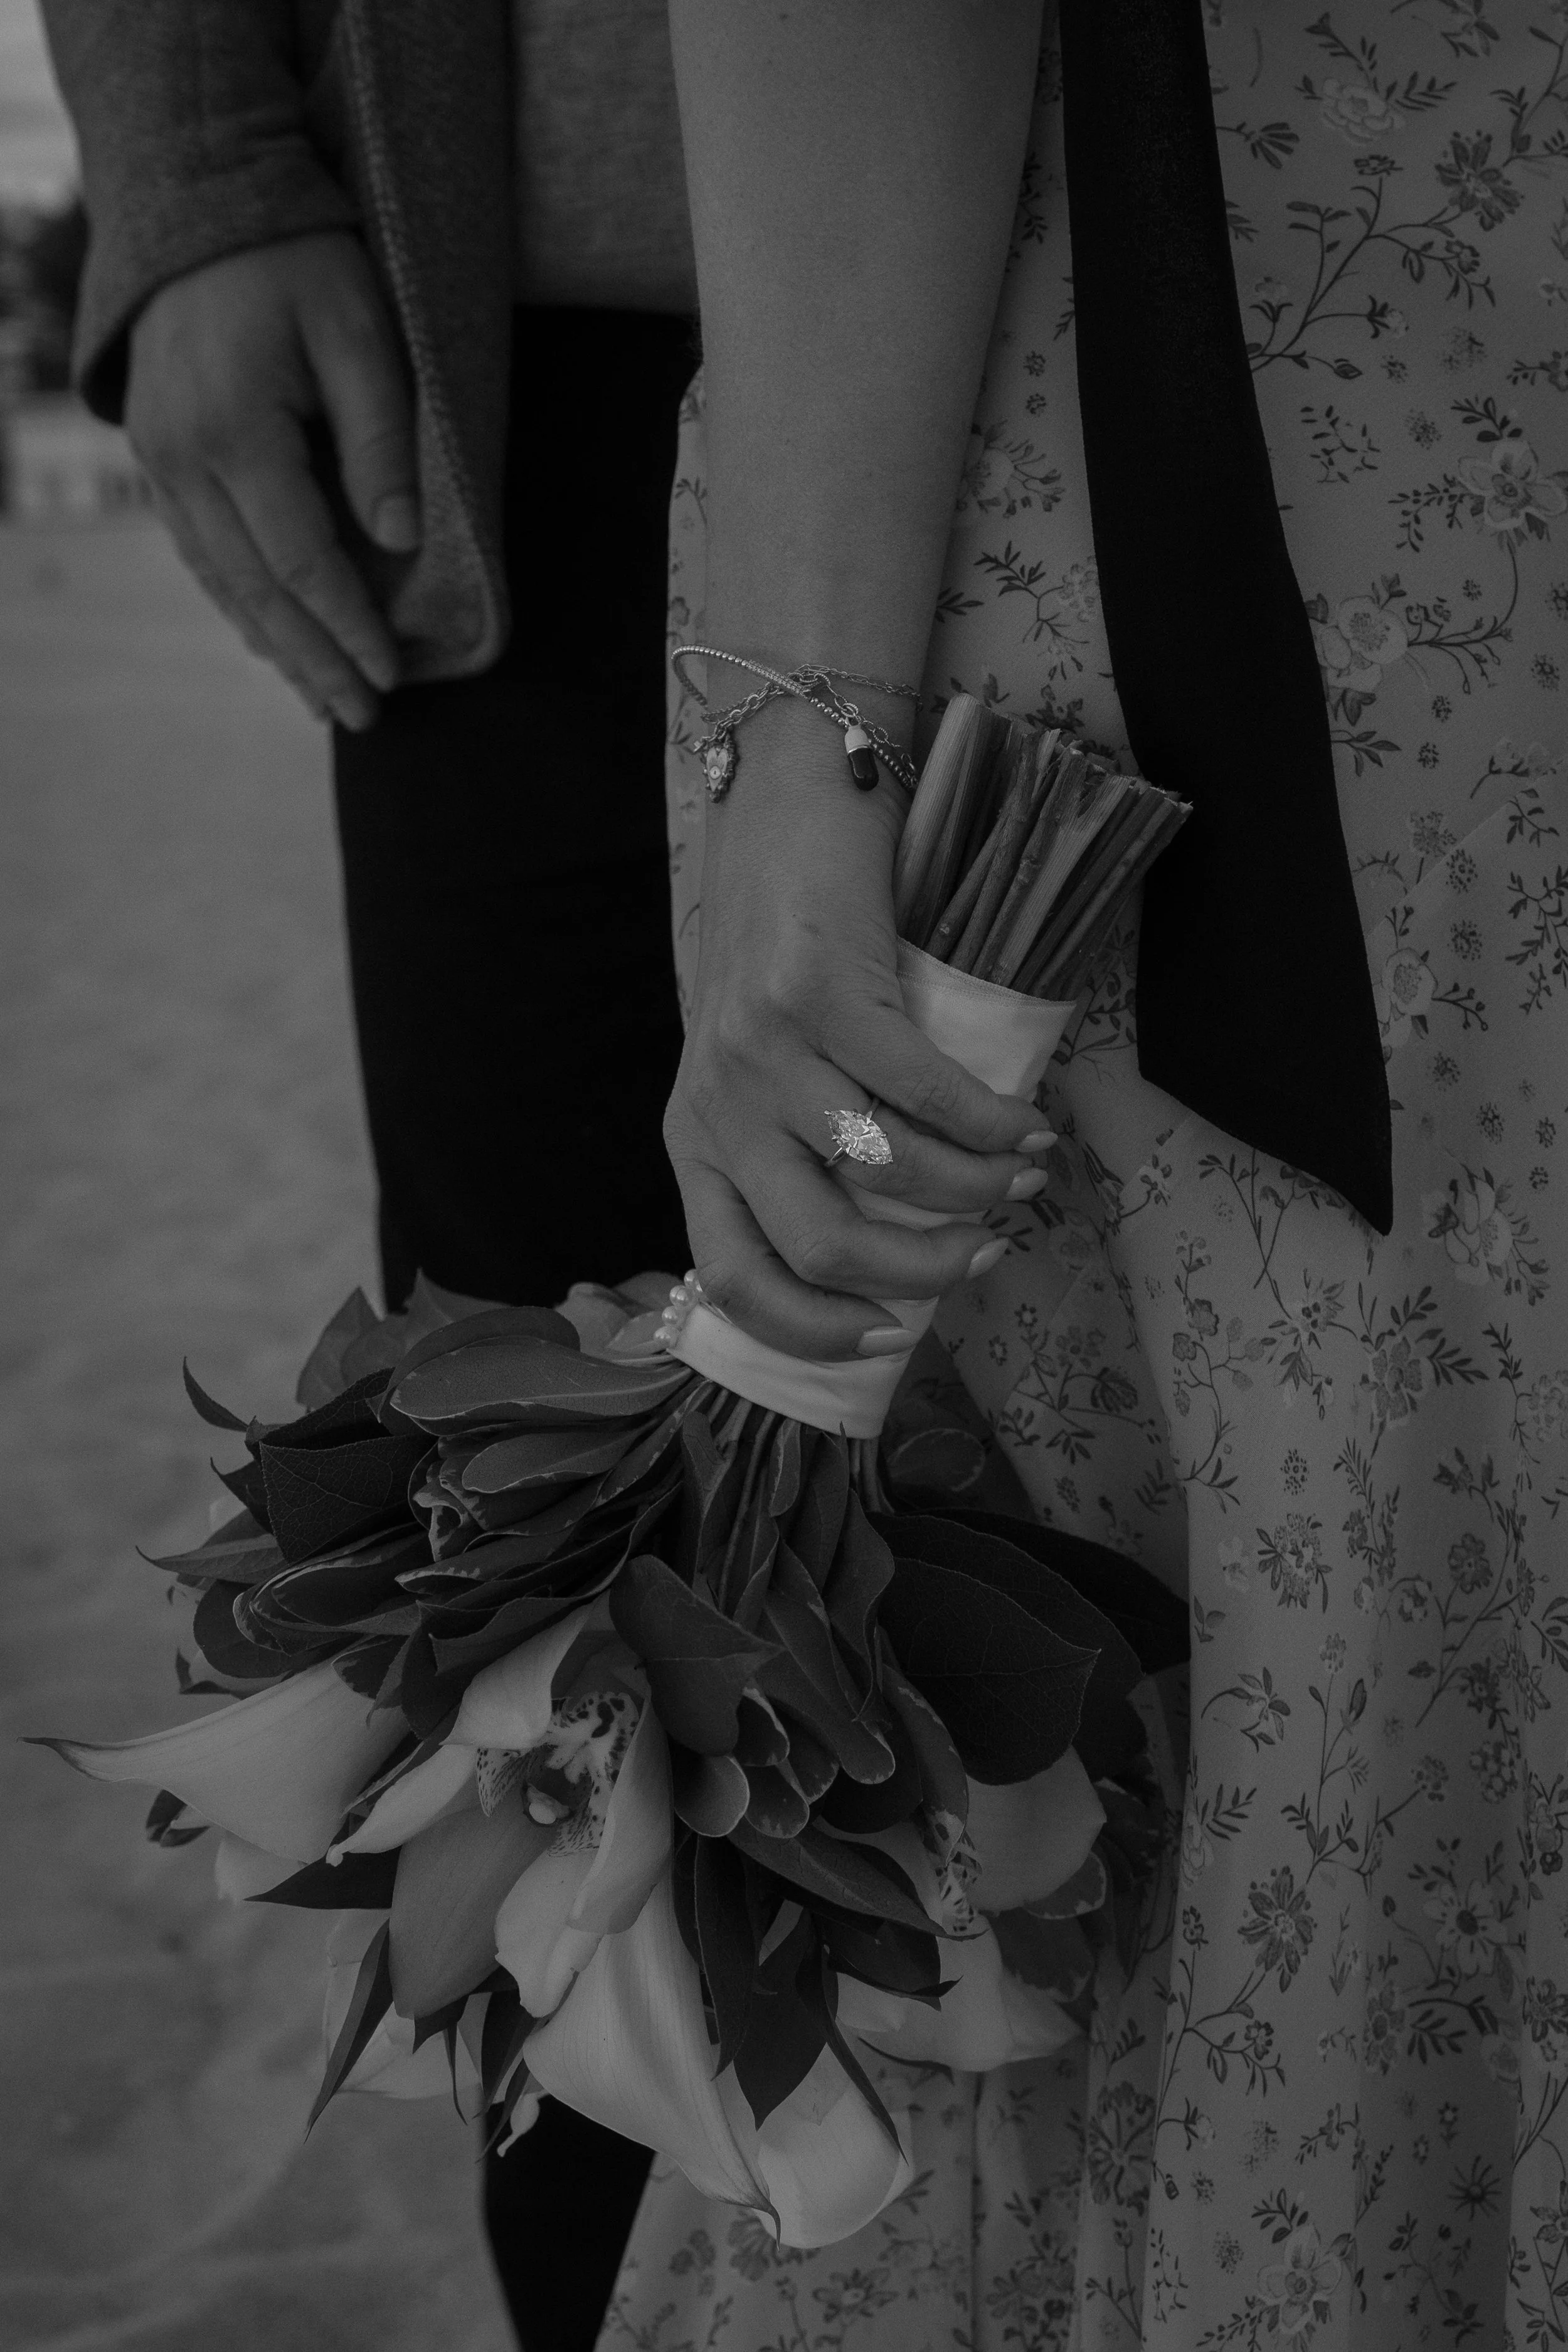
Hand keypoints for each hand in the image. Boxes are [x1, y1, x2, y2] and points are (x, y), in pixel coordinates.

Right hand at [125, 231, 418, 728]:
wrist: (198, 199)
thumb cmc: (294, 257)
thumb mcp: (357, 332)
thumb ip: (378, 439)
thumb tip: (399, 540)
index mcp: (232, 432)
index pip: (301, 561)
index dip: (348, 626)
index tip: (390, 675)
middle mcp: (181, 460)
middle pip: (256, 590)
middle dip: (313, 660)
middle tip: (363, 716)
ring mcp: (159, 461)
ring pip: (221, 581)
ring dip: (275, 646)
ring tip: (324, 700)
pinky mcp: (158, 456)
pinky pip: (201, 551)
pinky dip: (242, 603)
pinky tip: (275, 639)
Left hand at [664, 704, 1053, 1361]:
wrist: (783, 809)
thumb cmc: (783, 949)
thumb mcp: (761, 1067)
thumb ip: (798, 1149)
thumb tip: (893, 1249)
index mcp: (694, 1143)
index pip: (737, 1283)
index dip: (820, 1332)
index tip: (897, 1334)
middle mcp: (717, 1107)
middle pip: (822, 1248)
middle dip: (923, 1272)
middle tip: (988, 1253)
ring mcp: (763, 1051)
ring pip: (884, 1176)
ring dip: (976, 1194)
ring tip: (1025, 1178)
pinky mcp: (820, 993)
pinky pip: (924, 1091)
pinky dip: (992, 1125)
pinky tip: (1026, 1127)